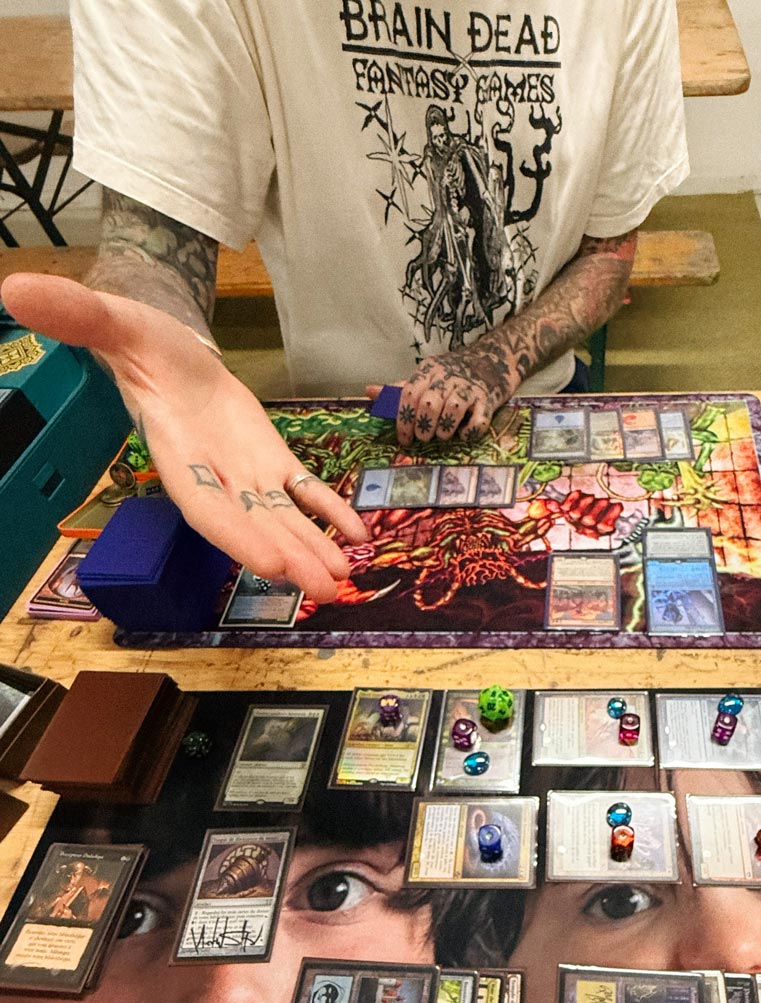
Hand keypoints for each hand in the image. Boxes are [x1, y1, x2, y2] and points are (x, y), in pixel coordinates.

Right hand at [1, 274, 366, 601]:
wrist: (168, 349)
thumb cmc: (138, 340)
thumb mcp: (113, 321)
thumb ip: (76, 315)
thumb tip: (14, 287)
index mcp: (175, 454)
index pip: (205, 504)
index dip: (236, 533)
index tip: (271, 562)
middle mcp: (212, 475)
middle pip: (250, 522)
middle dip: (286, 555)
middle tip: (321, 589)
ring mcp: (244, 472)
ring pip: (281, 516)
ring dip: (312, 545)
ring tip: (341, 577)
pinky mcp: (270, 460)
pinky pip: (303, 490)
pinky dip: (328, 510)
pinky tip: (357, 534)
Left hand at [367, 343, 515, 446]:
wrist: (492, 362)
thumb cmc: (451, 376)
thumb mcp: (425, 378)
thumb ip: (400, 389)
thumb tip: (369, 391)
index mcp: (429, 371)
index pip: (409, 394)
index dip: (403, 420)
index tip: (404, 438)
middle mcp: (449, 377)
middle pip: (429, 403)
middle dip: (423, 426)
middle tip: (423, 438)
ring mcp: (470, 388)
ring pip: (453, 409)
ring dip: (444, 429)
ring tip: (442, 436)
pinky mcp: (488, 401)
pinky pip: (478, 420)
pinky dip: (469, 431)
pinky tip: (463, 435)